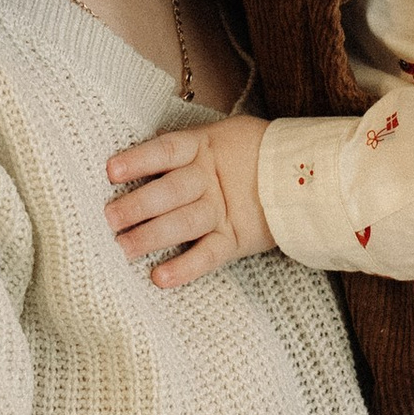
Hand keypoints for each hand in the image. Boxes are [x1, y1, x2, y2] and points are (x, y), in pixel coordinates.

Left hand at [104, 116, 273, 287]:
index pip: (167, 151)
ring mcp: (223, 210)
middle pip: (171, 191)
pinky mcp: (234, 239)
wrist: (304, 175)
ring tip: (124, 248)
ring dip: (152, 236)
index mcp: (203, 148)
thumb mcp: (219, 136)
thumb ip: (183, 147)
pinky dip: (185, 268)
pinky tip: (160, 278)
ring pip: (184, 223)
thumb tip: (136, 154)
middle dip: (138, 204)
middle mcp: (210, 179)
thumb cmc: (249, 152)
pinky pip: (208, 256)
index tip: (111, 171)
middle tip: (109, 217)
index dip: (140, 160)